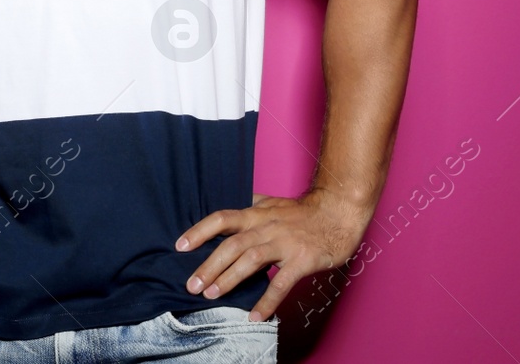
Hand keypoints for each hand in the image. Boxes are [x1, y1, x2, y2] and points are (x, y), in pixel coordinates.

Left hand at [174, 188, 369, 320]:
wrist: (339, 212)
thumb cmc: (304, 211)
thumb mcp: (273, 203)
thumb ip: (251, 207)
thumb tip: (230, 210)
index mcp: (257, 214)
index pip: (222, 219)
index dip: (200, 231)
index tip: (180, 246)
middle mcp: (267, 226)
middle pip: (232, 245)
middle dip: (209, 265)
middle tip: (192, 285)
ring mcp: (285, 243)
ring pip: (251, 259)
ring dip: (229, 279)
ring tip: (211, 295)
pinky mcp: (302, 260)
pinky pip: (281, 282)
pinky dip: (267, 301)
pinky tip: (254, 315)